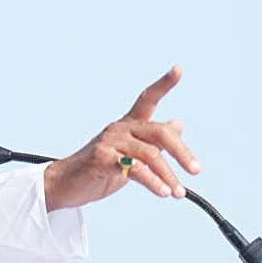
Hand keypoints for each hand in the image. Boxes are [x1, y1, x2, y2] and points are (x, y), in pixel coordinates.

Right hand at [44, 66, 200, 210]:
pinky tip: (161, 191)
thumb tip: (178, 124)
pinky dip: (152, 181)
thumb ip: (153, 140)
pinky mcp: (101, 158)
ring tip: (178, 193)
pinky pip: (134, 168)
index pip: (147, 99)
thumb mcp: (130, 153)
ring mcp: (110, 142)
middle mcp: (120, 128)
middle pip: (160, 133)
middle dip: (182, 152)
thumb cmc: (98, 169)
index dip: (164, 84)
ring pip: (150, 154)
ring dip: (168, 175)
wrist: (65, 185)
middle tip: (196, 170)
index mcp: (128, 125)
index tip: (178, 69)